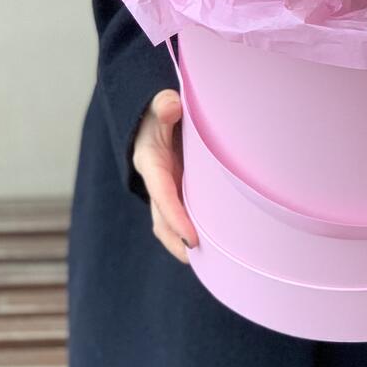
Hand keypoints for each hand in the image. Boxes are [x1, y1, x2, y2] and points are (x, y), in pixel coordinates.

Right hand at [131, 89, 197, 262]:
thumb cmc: (160, 110)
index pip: (162, 195)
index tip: (192, 239)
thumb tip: (169, 105)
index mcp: (151, 162)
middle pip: (164, 218)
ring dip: (184, 241)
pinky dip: (192, 229)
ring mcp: (166, 187)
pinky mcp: (176, 189)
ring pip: (170, 222)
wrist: (152, 114)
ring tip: (211, 261)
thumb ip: (162, 105)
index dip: (176, 219)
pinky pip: (181, 214)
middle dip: (179, 240)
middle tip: (205, 259)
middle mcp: (156, 181)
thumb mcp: (158, 104)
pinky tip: (214, 244)